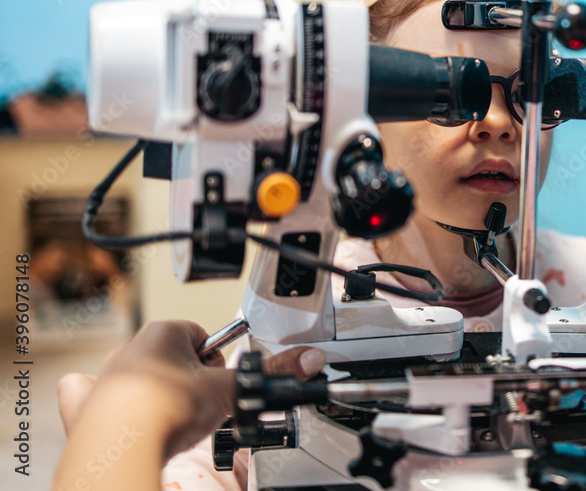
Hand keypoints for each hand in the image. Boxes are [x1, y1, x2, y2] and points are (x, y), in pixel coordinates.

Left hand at [57, 321, 327, 452]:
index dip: (218, 360)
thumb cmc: (169, 409)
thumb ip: (272, 375)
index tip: (223, 380)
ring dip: (156, 390)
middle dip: (190, 377)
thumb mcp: (231, 390)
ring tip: (171, 417)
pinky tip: (117, 410)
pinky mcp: (86, 406)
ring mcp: (106, 377)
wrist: (122, 444)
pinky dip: (101, 399)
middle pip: (172, 355)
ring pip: (137, 374)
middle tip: (203, 403)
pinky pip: (88, 391)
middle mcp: (132, 348)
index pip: (203, 335)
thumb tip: (307, 360)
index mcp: (165, 332)